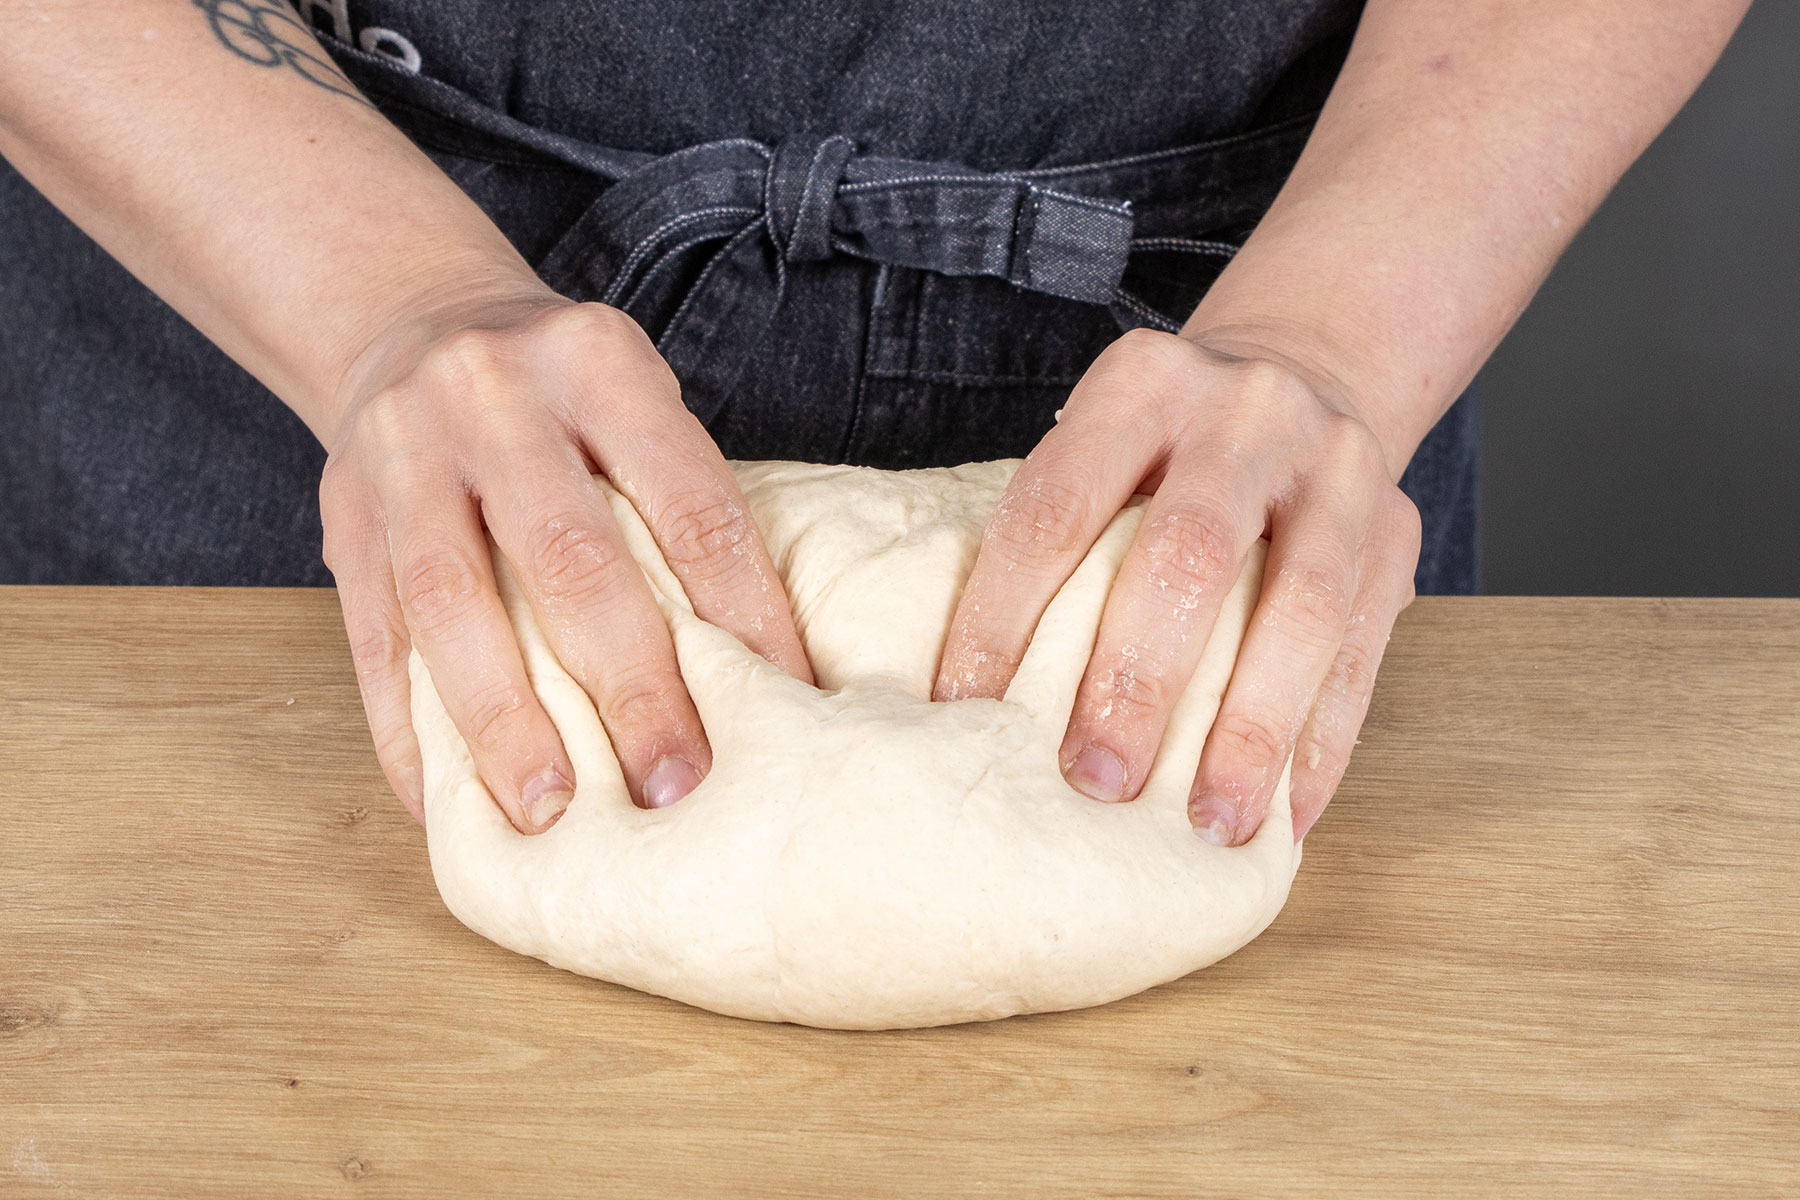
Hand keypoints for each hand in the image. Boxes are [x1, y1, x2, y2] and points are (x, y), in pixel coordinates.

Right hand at [319, 293, 811, 832]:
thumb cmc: (560, 394)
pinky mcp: (342, 519)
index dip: (741, 609)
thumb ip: (677, 499)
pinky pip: (373, 637)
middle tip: (673, 782)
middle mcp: (494, 398)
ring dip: (504, 722)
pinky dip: (408, 730)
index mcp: (597, 363)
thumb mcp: (631, 398)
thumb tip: (764, 662)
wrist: (414, 319)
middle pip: (570, 558)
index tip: (780, 702)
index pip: (688, 500)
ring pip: (450, 603)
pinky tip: (448, 803)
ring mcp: (403, 456)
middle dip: (629, 683)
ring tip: (549, 810)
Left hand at [933, 328, 1420, 844]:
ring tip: (1210, 823)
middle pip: (1186, 554)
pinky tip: (1283, 817)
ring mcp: (1334, 469)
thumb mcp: (1107, 441)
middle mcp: (1245, 413)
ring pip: (1298, 610)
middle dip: (1138, 680)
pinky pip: (1361, 652)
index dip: (1004, 614)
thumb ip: (1059, 535)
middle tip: (1093, 780)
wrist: (1310, 371)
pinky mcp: (1396, 534)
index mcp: (1142, 384)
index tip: (967, 711)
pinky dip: (1320, 744)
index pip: (1057, 507)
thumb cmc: (1167, 446)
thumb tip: (970, 695)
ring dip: (1248, 730)